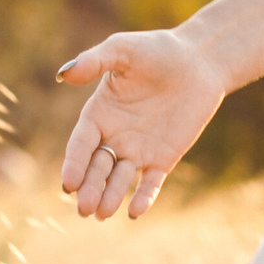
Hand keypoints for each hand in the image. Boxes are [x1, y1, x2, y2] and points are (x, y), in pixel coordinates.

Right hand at [58, 28, 224, 219]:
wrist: (199, 60)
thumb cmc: (157, 50)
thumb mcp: (122, 50)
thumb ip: (94, 61)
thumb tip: (64, 74)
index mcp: (98, 115)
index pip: (81, 145)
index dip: (74, 164)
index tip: (68, 183)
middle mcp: (114, 137)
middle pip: (97, 168)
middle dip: (89, 188)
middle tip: (84, 208)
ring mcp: (138, 151)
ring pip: (120, 179)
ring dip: (111, 196)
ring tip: (103, 213)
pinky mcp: (163, 158)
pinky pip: (151, 182)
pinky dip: (144, 196)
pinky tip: (136, 211)